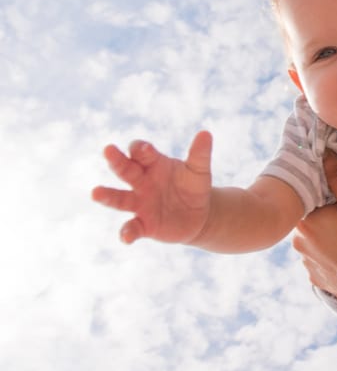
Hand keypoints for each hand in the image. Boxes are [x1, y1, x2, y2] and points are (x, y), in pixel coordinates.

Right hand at [91, 131, 212, 243]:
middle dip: (116, 160)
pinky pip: (132, 228)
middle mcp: (141, 182)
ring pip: (119, 199)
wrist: (200, 215)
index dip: (141, 149)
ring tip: (96, 193)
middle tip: (108, 150)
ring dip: (107, 196)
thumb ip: (200, 154)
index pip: (140, 152)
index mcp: (153, 164)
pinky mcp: (144, 225)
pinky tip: (126, 237)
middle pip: (125, 170)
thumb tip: (206, 133)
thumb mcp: (199, 171)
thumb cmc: (194, 187)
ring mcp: (140, 203)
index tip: (146, 150)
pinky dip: (127, 232)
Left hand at [292, 150, 336, 304]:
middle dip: (328, 215)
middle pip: (313, 219)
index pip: (309, 197)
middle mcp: (300, 242)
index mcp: (306, 220)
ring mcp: (308, 264)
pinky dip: (334, 256)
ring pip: (317, 241)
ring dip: (330, 237)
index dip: (326, 193)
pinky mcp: (318, 281)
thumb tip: (324, 153)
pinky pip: (323, 260)